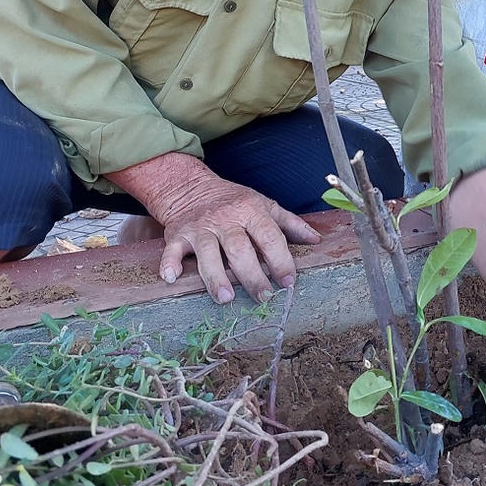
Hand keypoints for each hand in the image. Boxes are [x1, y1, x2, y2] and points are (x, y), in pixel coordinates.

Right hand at [156, 175, 319, 302]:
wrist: (191, 187)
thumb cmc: (233, 201)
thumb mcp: (264, 205)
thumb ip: (290, 223)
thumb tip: (316, 240)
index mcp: (251, 211)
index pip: (269, 236)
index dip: (280, 259)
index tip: (288, 280)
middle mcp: (226, 219)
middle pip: (240, 248)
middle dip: (252, 275)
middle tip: (263, 296)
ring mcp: (201, 227)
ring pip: (208, 252)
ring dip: (216, 276)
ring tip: (225, 297)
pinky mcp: (178, 235)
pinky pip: (172, 250)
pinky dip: (170, 263)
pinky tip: (172, 278)